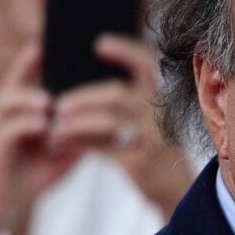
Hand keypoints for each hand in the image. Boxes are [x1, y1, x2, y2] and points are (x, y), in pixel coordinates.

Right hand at [0, 44, 83, 234]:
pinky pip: (6, 133)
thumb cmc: (32, 177)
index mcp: (21, 115)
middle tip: (47, 59)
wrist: (3, 210)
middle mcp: (4, 119)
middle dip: (26, 70)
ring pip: (6, 105)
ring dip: (28, 100)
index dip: (31, 61)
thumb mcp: (62, 153)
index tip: (45, 42)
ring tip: (48, 100)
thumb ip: (79, 135)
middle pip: (12, 85)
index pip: (24, 81)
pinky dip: (25, 126)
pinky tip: (42, 125)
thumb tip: (107, 119)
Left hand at [50, 34, 192, 214]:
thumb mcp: (155, 123)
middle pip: (117, 95)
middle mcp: (160, 117)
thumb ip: (133, 104)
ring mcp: (151, 140)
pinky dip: (79, 144)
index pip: (147, 65)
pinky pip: (102, 148)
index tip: (99, 43)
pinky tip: (63, 144)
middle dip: (84, 96)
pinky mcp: (139, 163)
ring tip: (56, 126)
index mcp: (163, 100)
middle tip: (59, 103)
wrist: (178, 191)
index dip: (125, 51)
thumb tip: (86, 86)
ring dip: (76, 122)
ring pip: (107, 122)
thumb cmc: (158, 151)